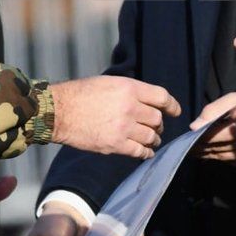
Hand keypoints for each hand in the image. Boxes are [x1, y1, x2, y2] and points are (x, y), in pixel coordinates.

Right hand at [50, 77, 180, 157]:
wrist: (60, 112)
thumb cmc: (80, 94)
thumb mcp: (108, 83)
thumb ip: (129, 91)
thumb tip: (146, 100)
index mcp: (129, 88)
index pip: (161, 97)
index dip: (172, 105)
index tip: (175, 111)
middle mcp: (130, 107)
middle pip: (157, 119)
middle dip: (159, 125)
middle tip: (156, 128)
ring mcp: (124, 127)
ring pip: (151, 136)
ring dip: (154, 139)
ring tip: (152, 140)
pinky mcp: (115, 144)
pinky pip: (140, 151)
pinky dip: (146, 153)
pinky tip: (145, 152)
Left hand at [189, 92, 235, 165]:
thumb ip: (215, 109)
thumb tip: (194, 126)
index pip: (224, 134)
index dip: (206, 136)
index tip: (191, 135)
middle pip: (223, 147)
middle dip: (203, 146)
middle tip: (187, 144)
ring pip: (225, 157)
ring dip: (208, 154)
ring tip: (193, 149)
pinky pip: (231, 162)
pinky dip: (218, 157)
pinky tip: (208, 152)